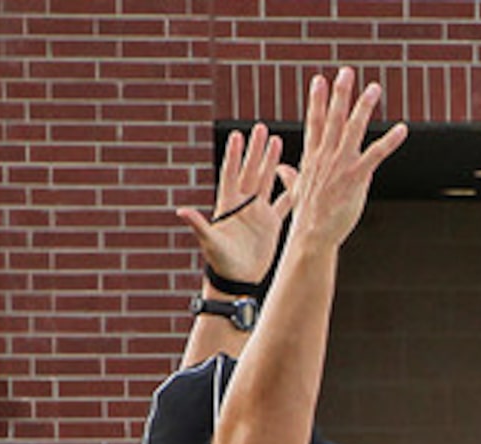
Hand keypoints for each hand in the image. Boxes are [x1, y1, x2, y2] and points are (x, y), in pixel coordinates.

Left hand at [179, 123, 293, 289]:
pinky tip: (298, 177)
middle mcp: (243, 204)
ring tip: (276, 141)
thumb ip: (198, 224)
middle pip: (250, 171)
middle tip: (261, 128)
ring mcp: (257, 212)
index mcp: (228, 204)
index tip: (237, 135)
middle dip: (255, 150)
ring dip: (271, 162)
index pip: (231, 173)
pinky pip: (282, 203)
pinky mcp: (270, 223)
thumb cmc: (220, 261)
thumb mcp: (209, 241)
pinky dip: (290, 190)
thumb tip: (182, 211)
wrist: (237, 279)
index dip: (234, 155)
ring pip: (265, 180)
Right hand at [280, 68, 408, 260]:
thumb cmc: (308, 216)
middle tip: (346, 72)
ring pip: (353, 129)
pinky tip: (402, 129)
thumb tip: (282, 169)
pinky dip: (390, 141)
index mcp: (312, 157)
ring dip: (364, 106)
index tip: (318, 80)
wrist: (313, 234)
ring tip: (374, 88)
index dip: (317, 100)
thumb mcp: (297, 190)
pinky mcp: (356, 177)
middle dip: (340, 93)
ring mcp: (341, 164)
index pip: (314, 122)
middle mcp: (325, 156)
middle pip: (333, 118)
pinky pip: (376, 154)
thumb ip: (291, 176)